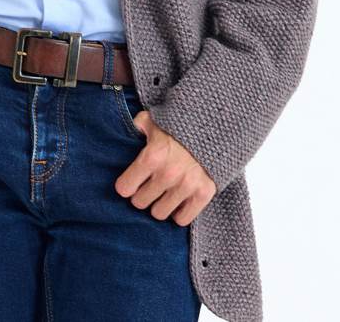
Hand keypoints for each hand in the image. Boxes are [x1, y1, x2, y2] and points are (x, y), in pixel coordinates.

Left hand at [114, 110, 216, 225]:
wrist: (214, 127)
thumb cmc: (178, 127)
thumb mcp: (154, 120)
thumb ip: (139, 125)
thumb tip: (131, 130)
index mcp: (152, 156)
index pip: (125, 188)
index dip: (126, 185)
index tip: (130, 183)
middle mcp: (168, 174)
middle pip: (140, 202)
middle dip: (141, 195)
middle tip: (148, 187)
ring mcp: (186, 186)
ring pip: (159, 213)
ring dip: (159, 204)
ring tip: (163, 194)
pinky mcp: (204, 194)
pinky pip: (182, 219)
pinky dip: (178, 212)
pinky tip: (178, 200)